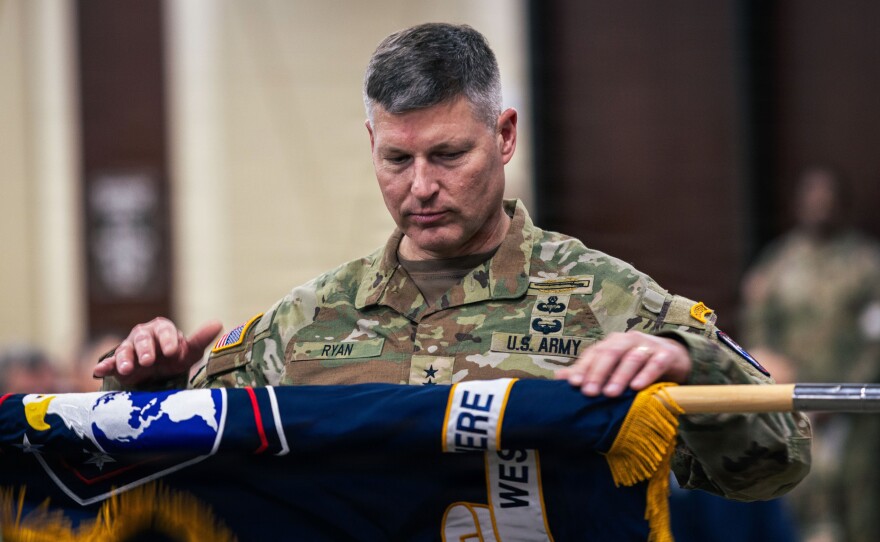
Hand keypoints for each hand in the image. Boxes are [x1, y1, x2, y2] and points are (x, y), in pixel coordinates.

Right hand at [92, 318, 222, 386]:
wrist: (159, 373)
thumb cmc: (175, 358)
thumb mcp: (190, 351)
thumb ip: (201, 338)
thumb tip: (218, 323)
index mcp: (162, 329)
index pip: (164, 330)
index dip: (168, 339)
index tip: (173, 351)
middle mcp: (144, 335)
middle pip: (142, 339)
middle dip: (145, 349)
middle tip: (148, 361)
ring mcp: (129, 348)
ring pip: (125, 350)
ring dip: (125, 359)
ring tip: (126, 369)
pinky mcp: (118, 363)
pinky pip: (110, 363)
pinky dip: (105, 366)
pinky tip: (100, 370)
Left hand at [555, 331, 691, 396]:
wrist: (672, 356)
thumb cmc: (636, 363)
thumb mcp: (613, 366)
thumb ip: (589, 371)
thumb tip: (559, 378)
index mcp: (612, 342)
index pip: (594, 353)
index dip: (583, 368)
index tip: (573, 385)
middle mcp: (628, 340)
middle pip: (610, 353)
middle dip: (598, 373)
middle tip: (589, 392)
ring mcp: (648, 346)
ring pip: (631, 358)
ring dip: (619, 376)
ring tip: (610, 393)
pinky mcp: (666, 355)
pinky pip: (656, 364)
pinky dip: (646, 375)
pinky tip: (637, 387)